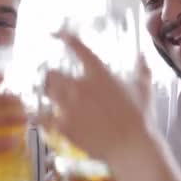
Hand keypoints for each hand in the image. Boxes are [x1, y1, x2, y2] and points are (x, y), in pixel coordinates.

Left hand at [43, 34, 152, 162]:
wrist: (131, 146)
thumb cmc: (140, 116)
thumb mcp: (143, 89)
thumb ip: (142, 69)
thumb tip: (143, 55)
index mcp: (99, 73)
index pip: (78, 48)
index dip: (65, 38)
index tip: (58, 34)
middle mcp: (79, 86)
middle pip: (53, 74)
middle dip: (51, 75)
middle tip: (53, 79)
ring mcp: (69, 106)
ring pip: (47, 93)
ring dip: (47, 92)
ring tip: (48, 95)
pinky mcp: (64, 126)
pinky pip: (43, 117)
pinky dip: (39, 115)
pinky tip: (37, 116)